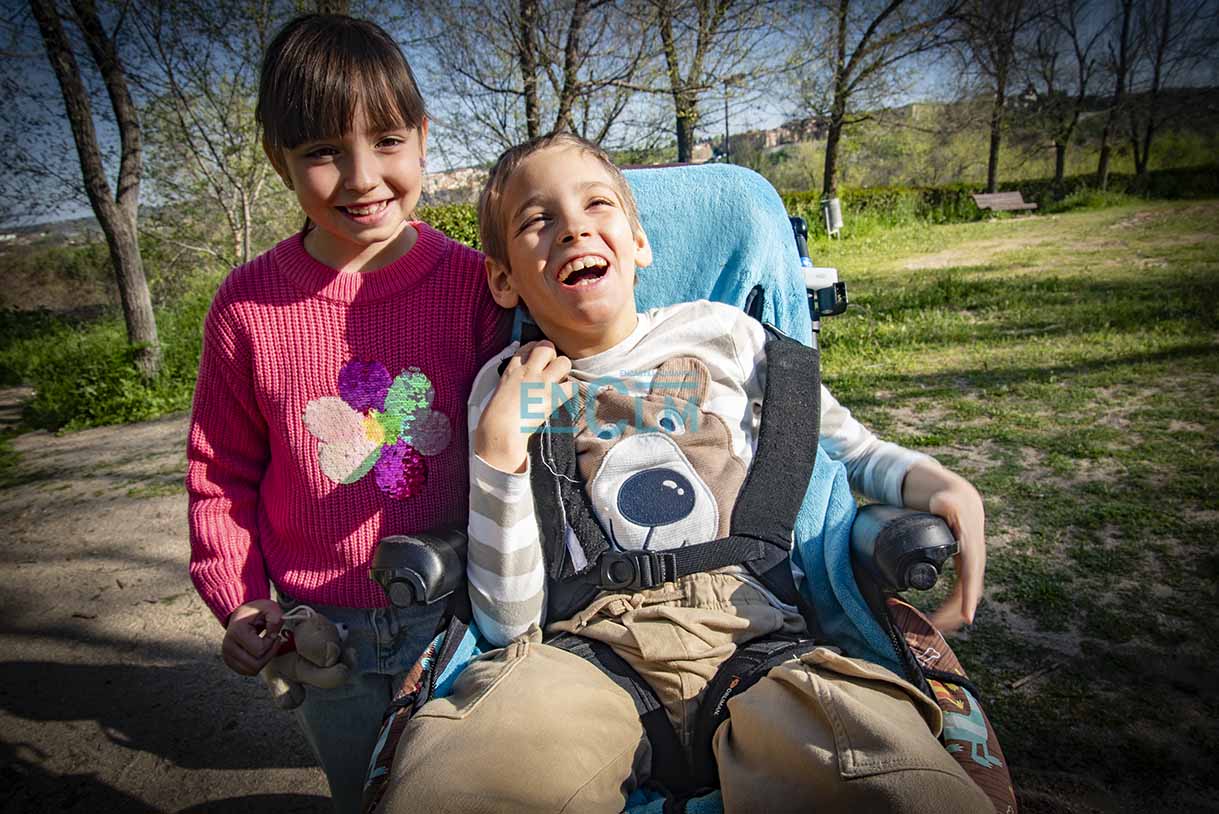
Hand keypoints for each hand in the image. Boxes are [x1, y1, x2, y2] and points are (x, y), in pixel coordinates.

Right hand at [222, 599, 284, 675]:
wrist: (241, 615)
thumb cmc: (256, 612)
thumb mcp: (269, 607)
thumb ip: (275, 616)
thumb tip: (274, 633)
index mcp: (236, 632)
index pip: (259, 650)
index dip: (271, 643)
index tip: (272, 633)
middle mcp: (228, 646)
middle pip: (255, 664)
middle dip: (269, 653)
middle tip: (272, 640)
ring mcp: (227, 656)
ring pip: (252, 671)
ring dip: (264, 660)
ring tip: (266, 646)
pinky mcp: (230, 662)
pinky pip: (248, 672)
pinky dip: (258, 664)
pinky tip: (260, 652)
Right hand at [475, 341, 575, 473]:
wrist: (500, 430)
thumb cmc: (495, 417)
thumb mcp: (501, 391)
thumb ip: (514, 382)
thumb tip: (523, 385)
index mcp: (512, 369)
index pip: (528, 346)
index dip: (536, 350)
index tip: (539, 359)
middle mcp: (528, 371)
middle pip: (547, 347)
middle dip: (553, 356)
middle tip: (552, 370)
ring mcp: (541, 382)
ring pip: (564, 362)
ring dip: (565, 372)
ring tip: (560, 382)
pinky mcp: (552, 397)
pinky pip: (572, 387)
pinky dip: (572, 392)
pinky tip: (565, 397)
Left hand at [901, 460, 985, 633]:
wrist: (957, 498)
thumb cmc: (949, 500)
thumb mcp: (947, 500)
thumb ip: (944, 502)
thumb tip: (942, 504)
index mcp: (971, 547)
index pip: (971, 575)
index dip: (968, 596)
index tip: (967, 616)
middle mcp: (974, 559)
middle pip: (969, 592)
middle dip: (956, 612)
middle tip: (937, 627)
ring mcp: (970, 565)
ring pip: (965, 595)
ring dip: (953, 614)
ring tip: (935, 628)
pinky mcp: (963, 569)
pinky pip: (961, 592)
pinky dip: (952, 607)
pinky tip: (941, 619)